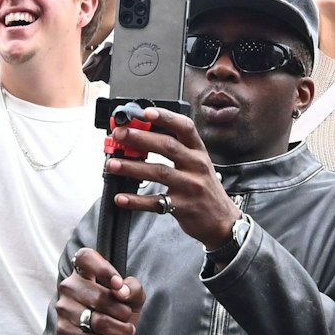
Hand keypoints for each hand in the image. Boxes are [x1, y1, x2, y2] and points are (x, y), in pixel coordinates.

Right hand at [55, 246, 147, 334]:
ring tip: (126, 331)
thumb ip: (133, 288)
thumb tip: (122, 291)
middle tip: (128, 317)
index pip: (86, 257)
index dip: (104, 269)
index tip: (118, 284)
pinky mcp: (64, 330)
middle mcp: (69, 286)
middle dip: (122, 312)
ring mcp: (64, 308)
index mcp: (84, 271)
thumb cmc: (117, 309)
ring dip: (120, 329)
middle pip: (99, 297)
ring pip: (98, 321)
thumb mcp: (132, 295)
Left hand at [104, 106, 241, 249]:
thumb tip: (143, 133)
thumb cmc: (205, 189)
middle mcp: (196, 166)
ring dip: (133, 167)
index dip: (166, 118)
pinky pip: (156, 202)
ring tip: (113, 164)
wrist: (222, 221)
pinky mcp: (183, 207)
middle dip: (141, 138)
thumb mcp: (198, 164)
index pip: (185, 128)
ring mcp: (191, 187)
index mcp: (198, 151)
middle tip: (120, 135)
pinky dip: (136, 200)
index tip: (147, 113)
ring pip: (160, 172)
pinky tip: (121, 197)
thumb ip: (177, 149)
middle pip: (168, 146)